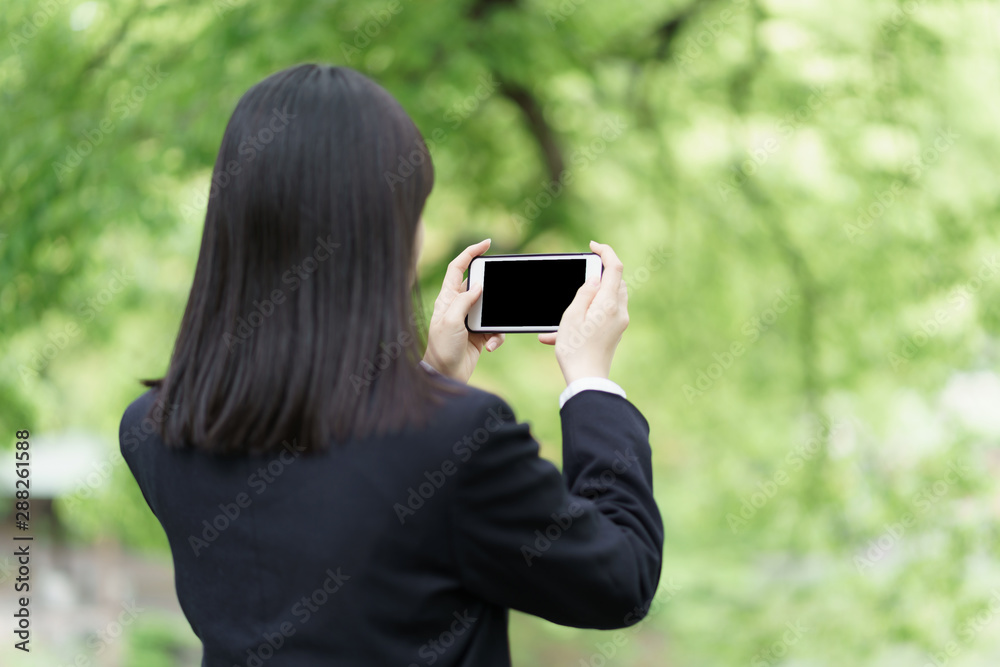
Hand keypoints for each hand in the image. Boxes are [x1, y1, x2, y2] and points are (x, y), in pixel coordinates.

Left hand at [423, 238, 504, 382]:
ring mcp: (470, 320)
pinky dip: (496, 337)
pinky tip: (489, 346)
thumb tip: (479, 285)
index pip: (458, 268)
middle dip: (492, 290)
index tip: (487, 244)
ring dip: (495, 322)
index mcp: (447, 298)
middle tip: (501, 292)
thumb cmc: (442, 348)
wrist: (446, 375)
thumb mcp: (451, 321)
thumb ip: (464, 300)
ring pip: (492, 308)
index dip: (471, 253)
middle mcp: (459, 306)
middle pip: (480, 286)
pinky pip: (495, 328)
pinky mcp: (480, 334)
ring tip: (489, 335)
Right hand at [538, 240, 628, 384]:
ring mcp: (619, 324)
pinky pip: (605, 314)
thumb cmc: (575, 350)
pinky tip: (560, 333)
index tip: (592, 246)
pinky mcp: (614, 334)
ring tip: (567, 310)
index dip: (606, 252)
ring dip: (593, 295)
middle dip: (600, 274)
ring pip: (611, 297)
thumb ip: (584, 293)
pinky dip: (588, 314)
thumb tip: (595, 279)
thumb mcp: (572, 317)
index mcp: (609, 304)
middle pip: (616, 282)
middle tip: (580, 275)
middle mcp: (619, 312)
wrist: (587, 381)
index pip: (615, 267)